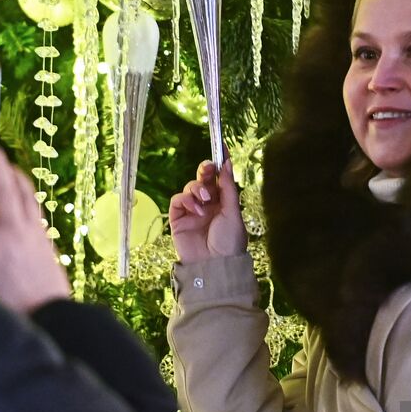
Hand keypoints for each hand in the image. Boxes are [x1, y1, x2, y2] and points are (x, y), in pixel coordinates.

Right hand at [0, 151, 71, 313]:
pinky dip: (25, 195)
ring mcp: (33, 233)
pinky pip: (33, 208)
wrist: (50, 318)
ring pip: (25, 193)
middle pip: (3, 189)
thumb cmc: (9, 308)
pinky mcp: (46, 238)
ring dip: (14, 176)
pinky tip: (19, 194)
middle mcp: (13, 232)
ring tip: (6, 164)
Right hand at [169, 148, 247, 263]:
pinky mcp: (178, 219)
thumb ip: (228, 189)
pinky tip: (196, 209)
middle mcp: (208, 204)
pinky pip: (177, 200)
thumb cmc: (229, 242)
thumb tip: (227, 164)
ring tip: (205, 200)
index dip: (220, 162)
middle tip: (208, 167)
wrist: (214, 266)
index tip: (222, 145)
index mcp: (224, 202)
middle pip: (203, 178)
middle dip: (205, 170)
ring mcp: (192, 211)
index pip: (220, 177)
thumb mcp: (233, 213)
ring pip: (190, 187)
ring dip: (196, 189)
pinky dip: (185, 200)